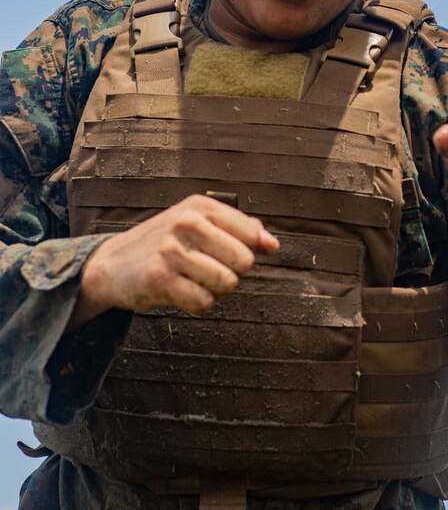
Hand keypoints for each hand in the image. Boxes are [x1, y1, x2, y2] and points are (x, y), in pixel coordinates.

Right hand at [68, 195, 278, 328]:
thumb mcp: (200, 224)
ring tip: (194, 280)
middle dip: (231, 273)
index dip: (245, 251)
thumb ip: (241, 230)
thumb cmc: (166, 243)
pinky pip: (204, 302)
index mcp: (200, 206)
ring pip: (227, 284)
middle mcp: (186, 222)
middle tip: (206, 270)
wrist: (111, 264)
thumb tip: (274, 246)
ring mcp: (171, 250)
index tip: (224, 254)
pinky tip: (180, 292)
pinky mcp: (160, 279)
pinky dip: (198, 303)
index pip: (251, 234)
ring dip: (215, 290)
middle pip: (244, 262)